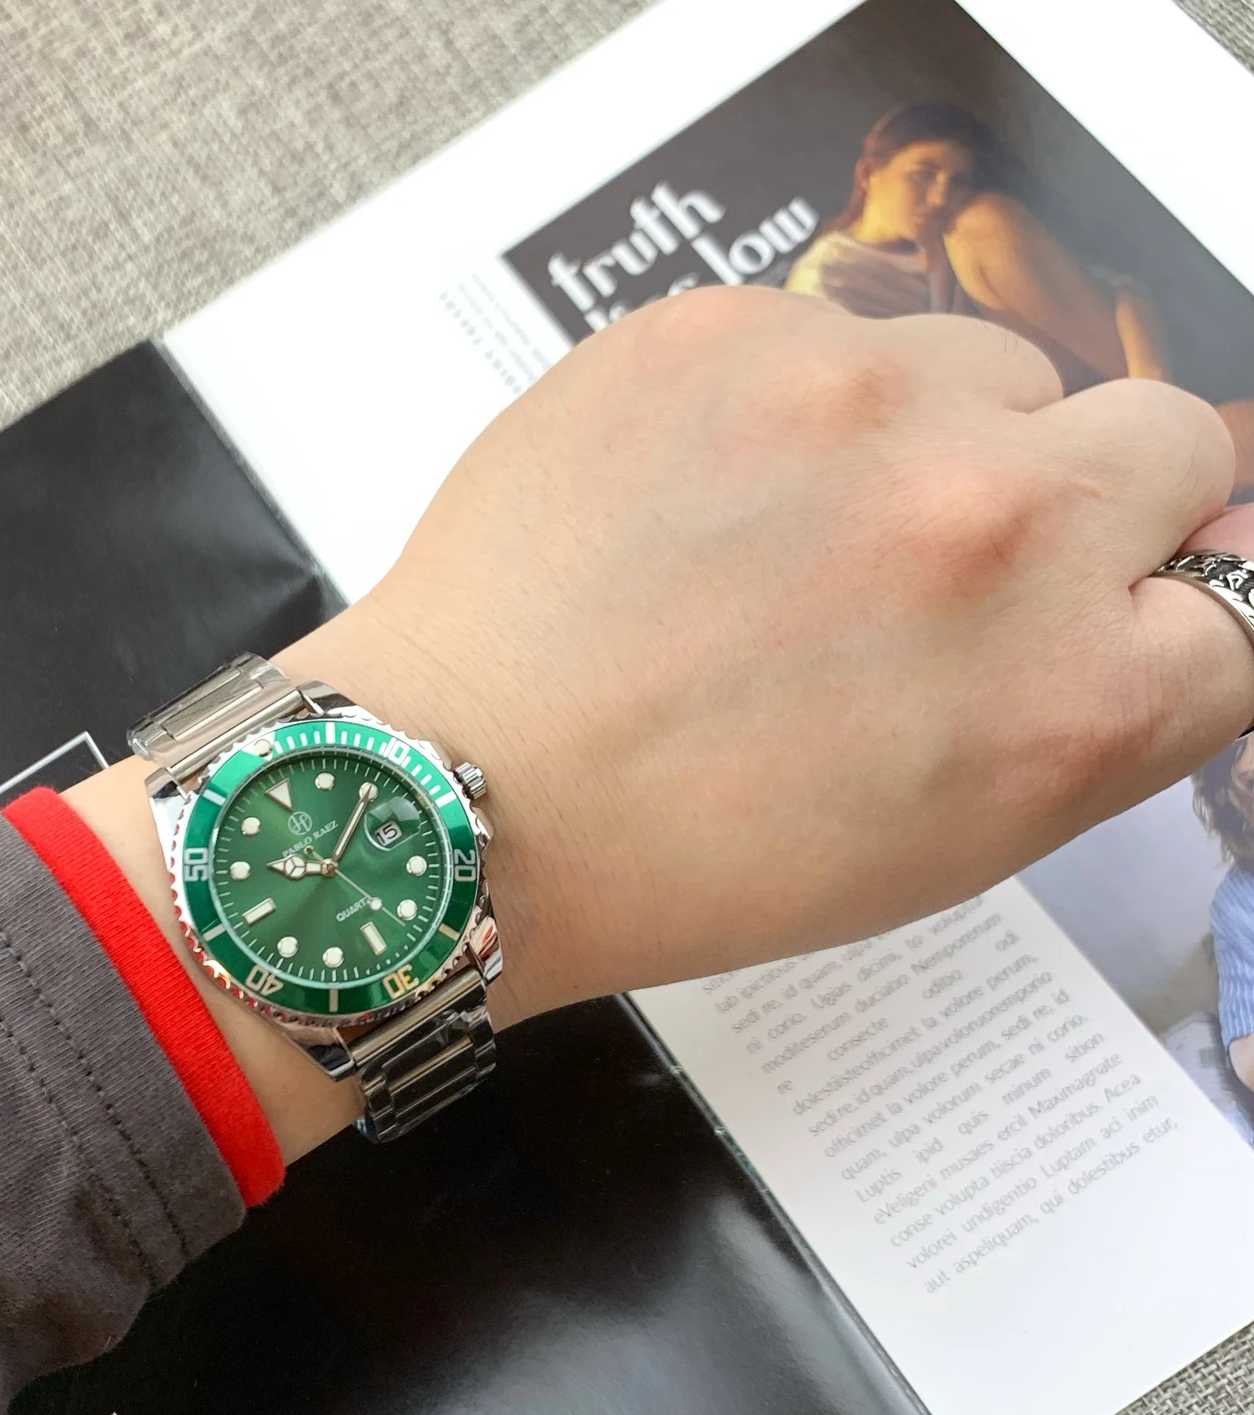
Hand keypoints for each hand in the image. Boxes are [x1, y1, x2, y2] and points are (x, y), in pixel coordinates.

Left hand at [277, 288, 1251, 1026]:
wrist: (465, 797)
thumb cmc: (689, 857)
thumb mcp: (937, 841)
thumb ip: (1083, 710)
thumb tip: (1161, 593)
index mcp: (1073, 694)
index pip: (1239, 602)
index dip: (1150, 612)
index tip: (1078, 621)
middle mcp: (997, 524)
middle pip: (1163, 439)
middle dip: (1081, 500)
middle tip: (940, 566)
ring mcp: (857, 402)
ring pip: (989, 366)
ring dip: (928, 439)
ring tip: (787, 540)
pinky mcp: (725, 331)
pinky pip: (833, 333)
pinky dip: (793, 406)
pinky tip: (701, 497)